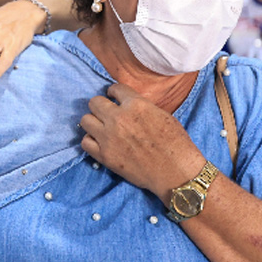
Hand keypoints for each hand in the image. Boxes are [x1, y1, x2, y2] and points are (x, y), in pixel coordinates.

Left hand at [80, 83, 205, 201]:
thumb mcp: (162, 114)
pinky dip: (91, 140)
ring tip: (101, 127)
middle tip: (107, 112)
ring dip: (93, 122)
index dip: (114, 93)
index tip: (114, 97)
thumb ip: (140, 106)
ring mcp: (109, 137)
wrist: (176, 172)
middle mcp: (119, 118)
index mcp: (136, 105)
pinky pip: (85, 142)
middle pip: (94, 102)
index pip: (114, 89)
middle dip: (101, 105)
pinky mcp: (105, 155)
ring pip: (85, 120)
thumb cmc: (176, 143)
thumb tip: (126, 104)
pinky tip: (100, 141)